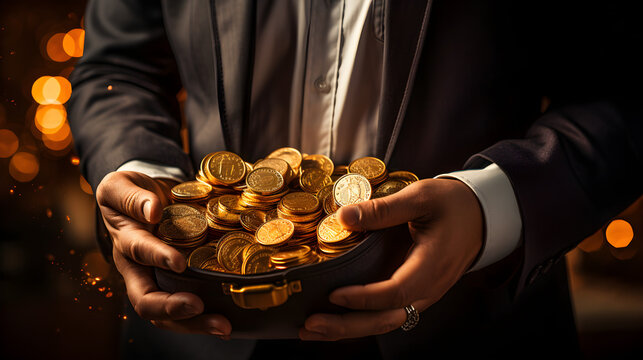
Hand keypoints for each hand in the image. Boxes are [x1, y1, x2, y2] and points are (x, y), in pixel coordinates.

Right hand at [96, 171, 230, 335]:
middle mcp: (141, 270)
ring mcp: (160, 280)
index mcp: (126, 244)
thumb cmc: (129, 192)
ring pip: (170, 314)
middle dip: (174, 309)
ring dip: (196, 323)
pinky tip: (229, 324)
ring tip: (223, 327)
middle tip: (199, 307)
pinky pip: (190, 306)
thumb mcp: (120, 185)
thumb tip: (153, 210)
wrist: (144, 198)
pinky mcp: (180, 283)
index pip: (140, 253)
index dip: (158, 258)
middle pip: (149, 302)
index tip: (179, 262)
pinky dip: (207, 318)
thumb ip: (132, 196)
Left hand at [299, 178, 482, 340]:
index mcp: (432, 265)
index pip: (396, 291)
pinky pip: (386, 313)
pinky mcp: (415, 293)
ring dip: (348, 329)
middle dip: (347, 326)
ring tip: (312, 330)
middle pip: (386, 319)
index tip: (334, 294)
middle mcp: (428, 289)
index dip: (364, 297)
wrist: (481, 216)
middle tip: (311, 325)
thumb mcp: (421, 197)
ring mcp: (423, 295)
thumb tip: (343, 217)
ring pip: (384, 322)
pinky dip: (358, 320)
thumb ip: (383, 209)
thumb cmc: (453, 204)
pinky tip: (333, 320)